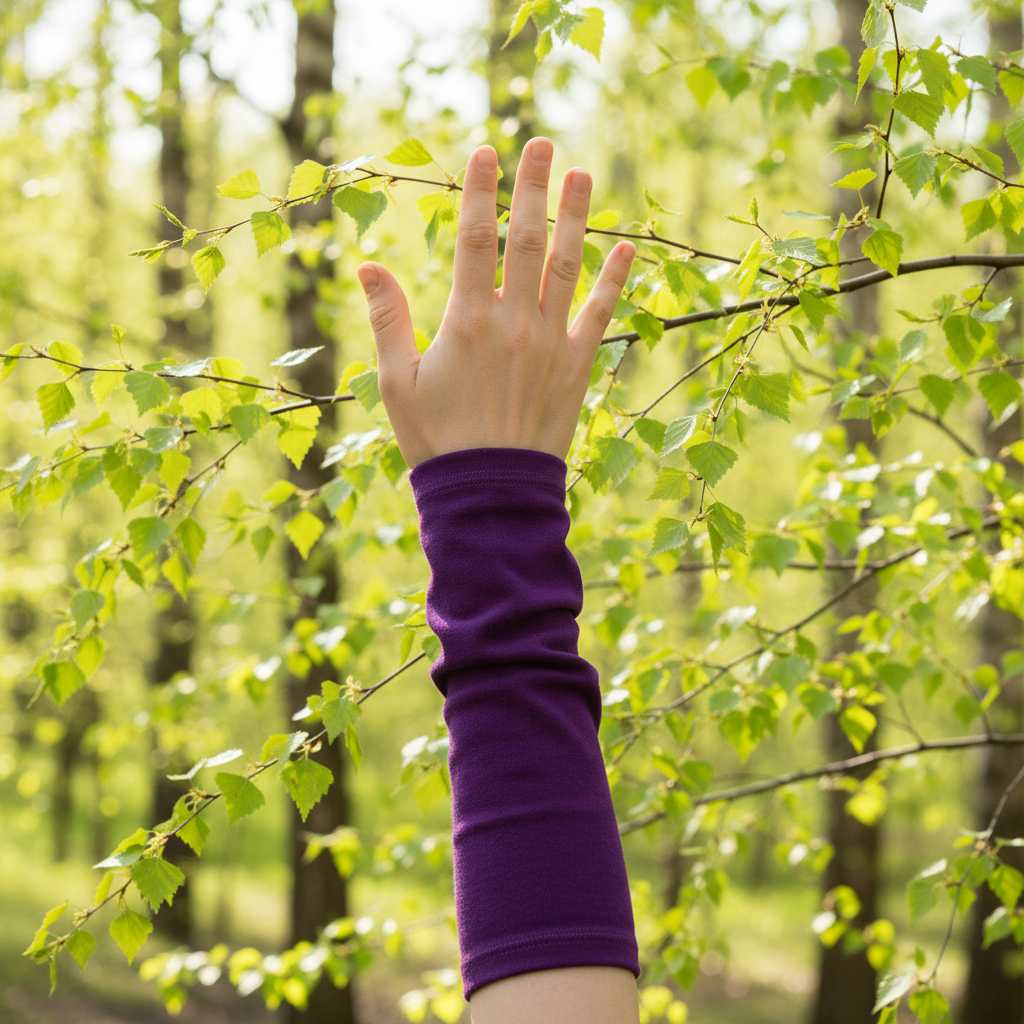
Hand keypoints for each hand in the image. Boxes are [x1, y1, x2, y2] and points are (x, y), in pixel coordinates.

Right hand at [356, 137, 635, 468]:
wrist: (490, 493)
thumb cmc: (437, 441)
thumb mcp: (398, 382)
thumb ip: (388, 319)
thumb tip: (367, 264)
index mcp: (468, 321)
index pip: (476, 238)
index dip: (482, 191)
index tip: (487, 152)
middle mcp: (514, 323)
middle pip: (526, 239)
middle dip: (533, 187)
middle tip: (542, 143)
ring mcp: (551, 343)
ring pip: (566, 266)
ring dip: (575, 218)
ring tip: (581, 175)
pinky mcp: (577, 367)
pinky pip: (600, 315)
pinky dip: (615, 281)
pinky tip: (627, 249)